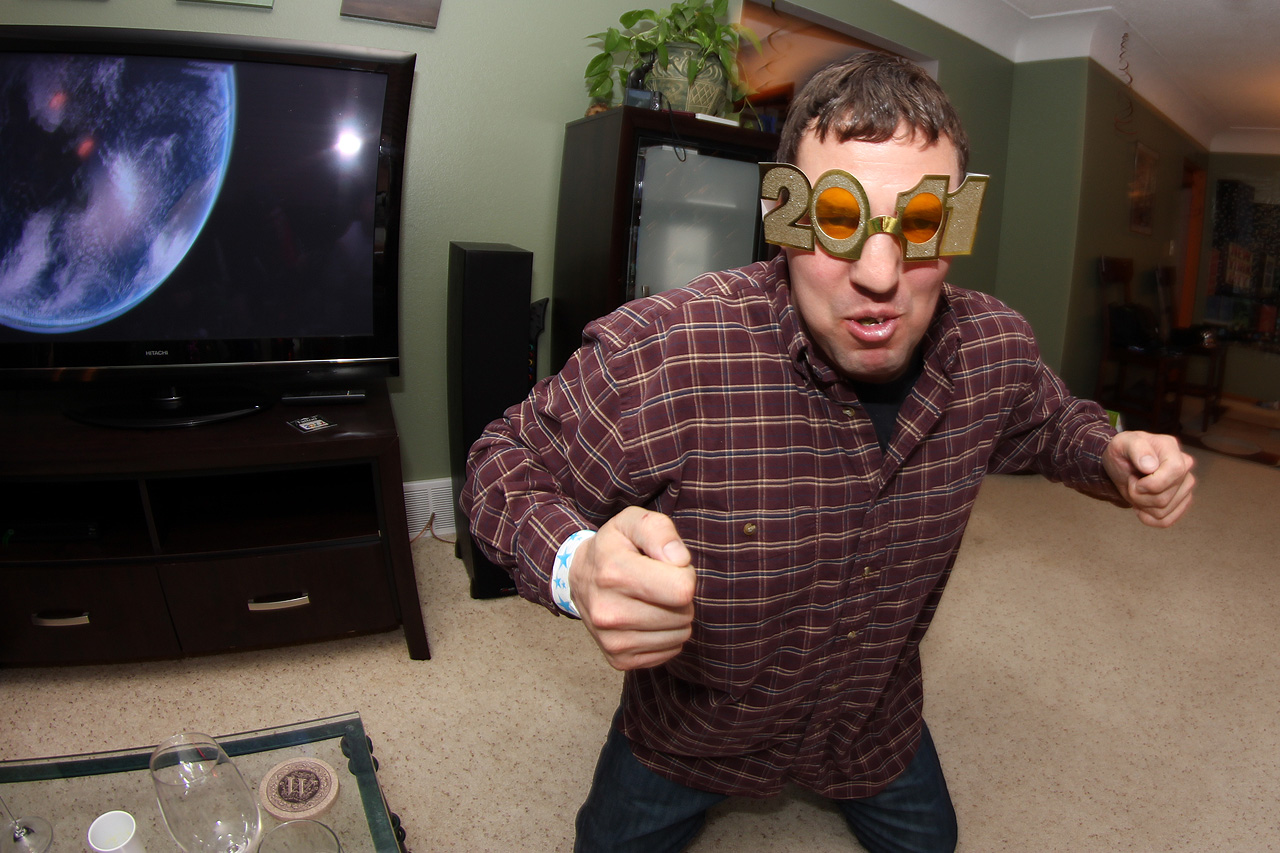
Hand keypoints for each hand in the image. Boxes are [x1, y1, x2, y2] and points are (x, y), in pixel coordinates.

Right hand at [569, 506, 695, 670]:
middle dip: (679, 597)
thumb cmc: (615, 547)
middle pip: (683, 614)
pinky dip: (666, 635)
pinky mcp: (618, 659)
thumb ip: (660, 531)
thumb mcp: (632, 522)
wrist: (580, 578)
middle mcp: (608, 612)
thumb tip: (680, 560)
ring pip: (679, 635)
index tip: (667, 566)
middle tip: (658, 584)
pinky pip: (669, 652)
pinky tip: (647, 619)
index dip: (684, 574)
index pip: (682, 589)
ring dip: (674, 617)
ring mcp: (611, 640)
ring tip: (652, 600)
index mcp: (614, 574)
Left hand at [1102, 430, 1195, 527]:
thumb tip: (1150, 466)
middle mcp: (1184, 466)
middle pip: (1164, 498)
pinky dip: (1148, 517)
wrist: (1122, 464)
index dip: (1152, 483)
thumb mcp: (1121, 443)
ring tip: (1137, 489)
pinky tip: (1141, 505)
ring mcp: (1185, 485)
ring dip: (1141, 505)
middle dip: (1139, 495)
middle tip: (1132, 482)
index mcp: (1171, 448)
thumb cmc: (1123, 451)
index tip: (1134, 479)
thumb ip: (1136, 449)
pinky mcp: (1182, 501)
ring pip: (1163, 511)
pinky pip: (1166, 521)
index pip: (1175, 471)